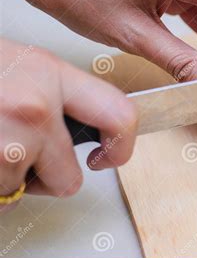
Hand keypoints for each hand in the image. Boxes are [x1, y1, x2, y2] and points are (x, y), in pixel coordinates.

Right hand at [0, 38, 136, 210]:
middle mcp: (34, 109)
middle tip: (22, 154)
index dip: (123, 146)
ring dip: (6, 178)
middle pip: (71, 181)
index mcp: (53, 75)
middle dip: (48, 177)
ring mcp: (5, 143)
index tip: (109, 156)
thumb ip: (62, 96)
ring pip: (23, 191)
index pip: (121, 116)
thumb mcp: (25, 66)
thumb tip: (94, 131)